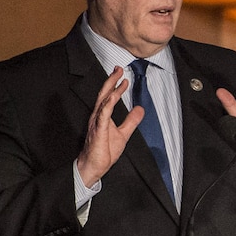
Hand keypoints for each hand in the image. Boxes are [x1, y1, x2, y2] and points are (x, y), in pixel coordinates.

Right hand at [76, 66, 143, 185]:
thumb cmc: (104, 151)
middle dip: (111, 80)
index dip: (116, 86)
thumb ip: (131, 121)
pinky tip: (112, 96)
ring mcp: (97, 123)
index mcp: (102, 116)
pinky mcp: (98, 131)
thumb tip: (140, 109)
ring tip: (117, 78)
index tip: (124, 78)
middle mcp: (98, 116)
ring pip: (103, 101)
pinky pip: (103, 115)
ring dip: (110, 88)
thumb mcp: (123, 133)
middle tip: (118, 69)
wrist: (94, 166)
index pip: (109, 97)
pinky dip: (107, 105)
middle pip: (104, 94)